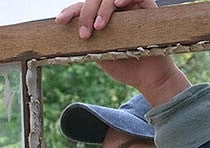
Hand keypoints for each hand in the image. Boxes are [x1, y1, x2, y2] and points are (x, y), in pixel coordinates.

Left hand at [55, 0, 188, 105]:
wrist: (149, 78)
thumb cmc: (126, 67)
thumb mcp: (100, 54)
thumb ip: (88, 41)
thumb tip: (65, 36)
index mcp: (102, 19)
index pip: (83, 8)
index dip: (71, 12)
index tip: (60, 21)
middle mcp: (115, 10)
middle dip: (86, 13)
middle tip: (85, 33)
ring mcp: (130, 6)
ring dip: (103, 8)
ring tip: (100, 26)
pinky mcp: (146, 6)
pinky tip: (118, 4)